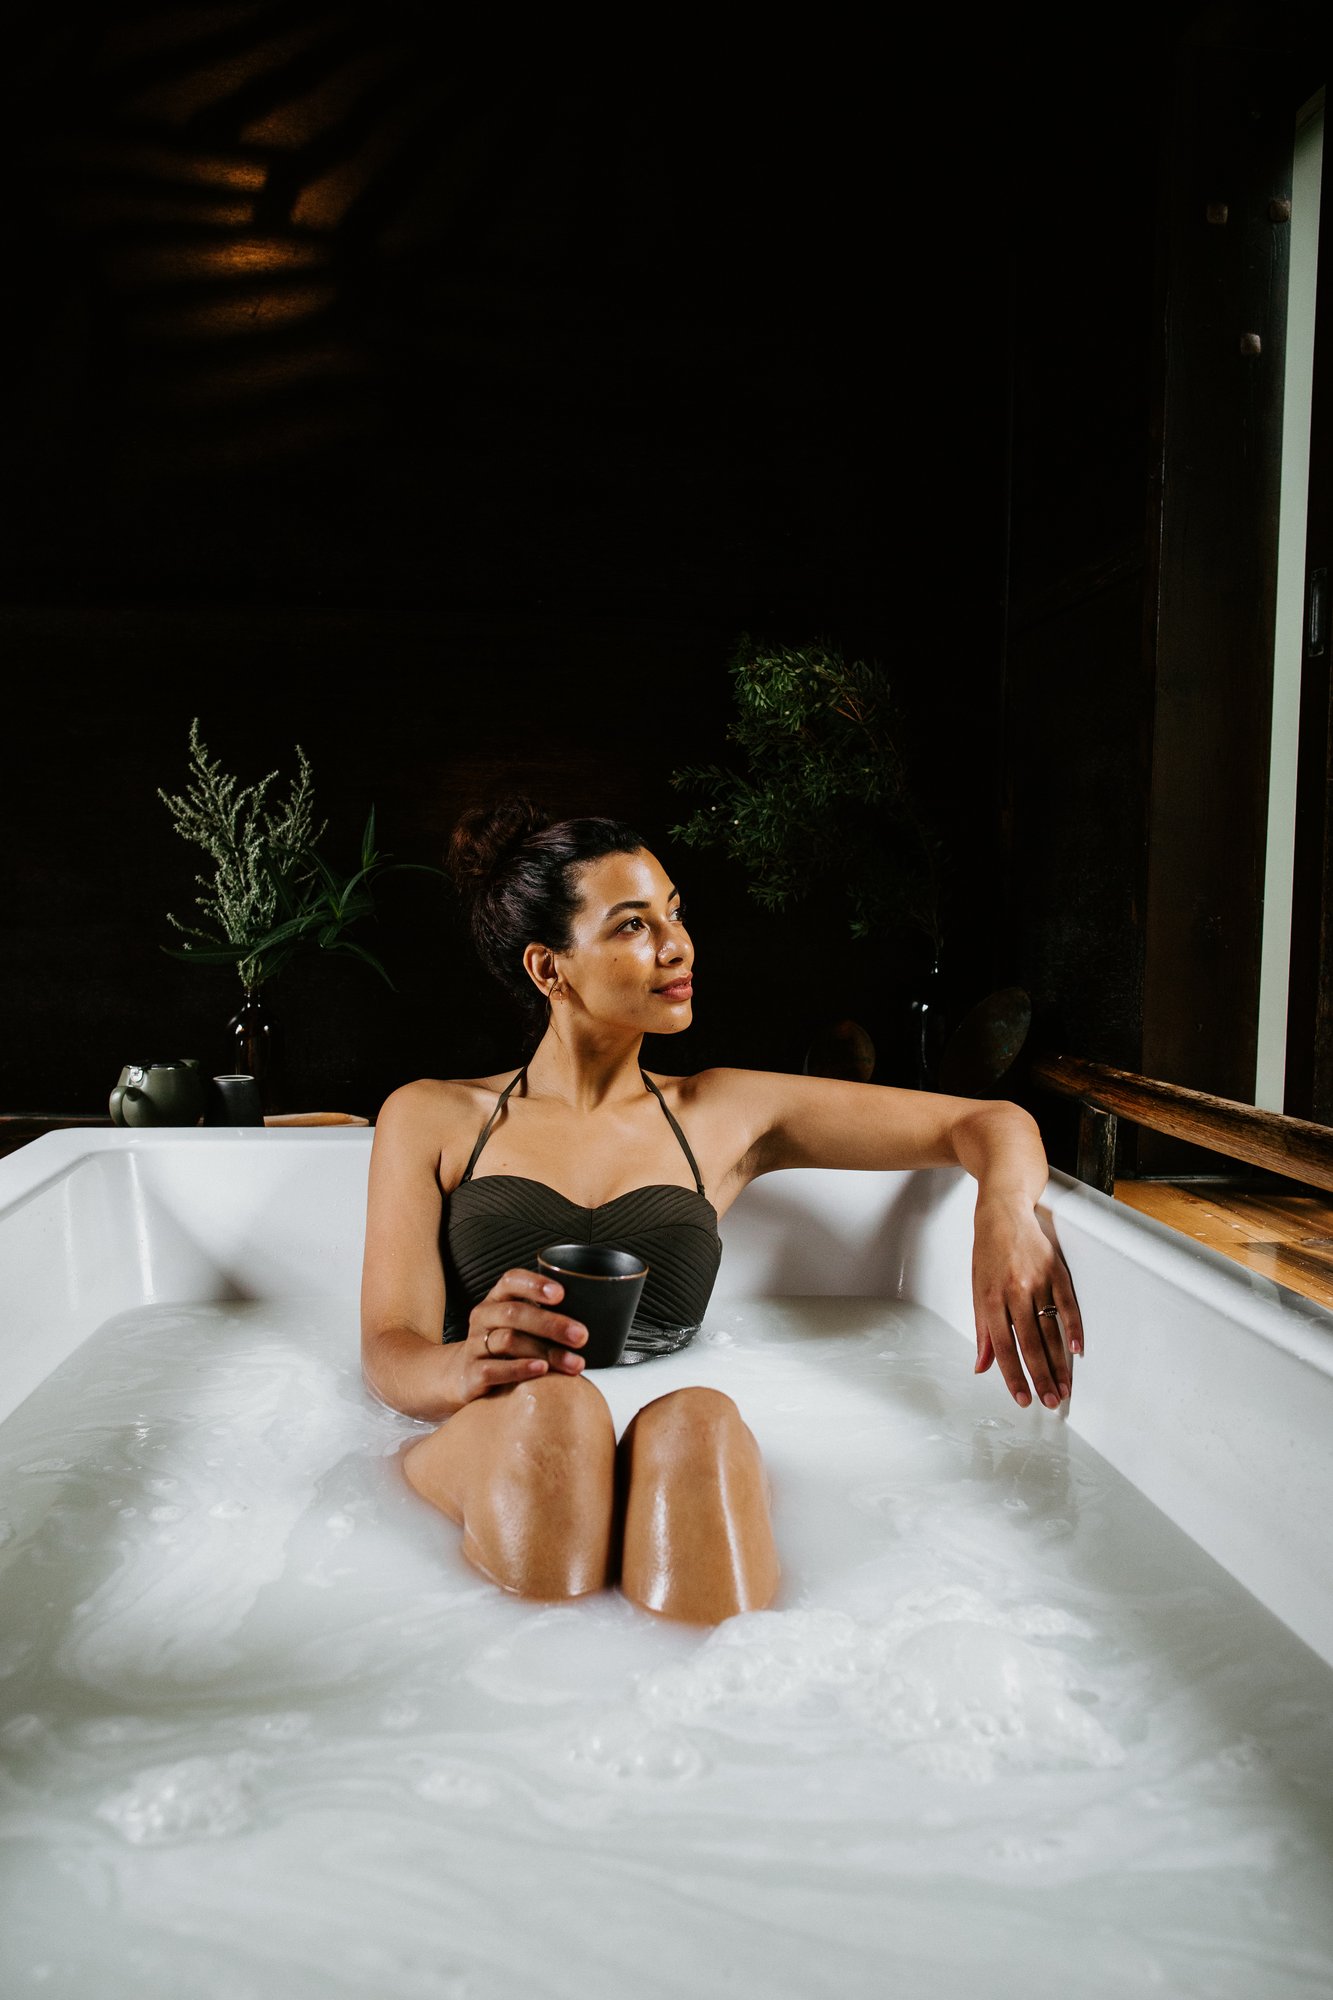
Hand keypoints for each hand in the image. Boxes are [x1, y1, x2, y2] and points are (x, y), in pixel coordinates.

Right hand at [453, 1267, 587, 1404]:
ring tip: (574, 1363)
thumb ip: (549, 1317)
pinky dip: (520, 1369)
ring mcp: (475, 1344)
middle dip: (552, 1324)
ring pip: (509, 1341)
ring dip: (546, 1352)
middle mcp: (484, 1317)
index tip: (562, 1294)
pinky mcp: (471, 1373)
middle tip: (581, 1336)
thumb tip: (603, 1317)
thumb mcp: (521, 1325)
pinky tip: (541, 1371)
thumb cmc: (506, 1348)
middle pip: (515, 1313)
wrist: (465, 1376)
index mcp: (497, 1299)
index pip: (511, 1280)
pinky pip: (494, 1369)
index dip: (535, 1285)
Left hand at [970, 1196, 1084, 1409]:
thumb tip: (982, 1367)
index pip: (1004, 1347)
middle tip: (1051, 1402)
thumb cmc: (987, 1253)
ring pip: (1052, 1331)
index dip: (1013, 1376)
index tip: (1023, 1399)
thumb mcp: (977, 1290)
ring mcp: (1038, 1281)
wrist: (1003, 1212)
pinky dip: (1074, 1329)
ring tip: (1064, 1387)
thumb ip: (983, 1332)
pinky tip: (1077, 1351)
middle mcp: (1015, 1292)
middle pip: (1031, 1344)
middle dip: (1041, 1377)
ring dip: (1059, 1363)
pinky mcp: (1056, 1271)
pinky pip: (1068, 1306)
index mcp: (990, 1299)